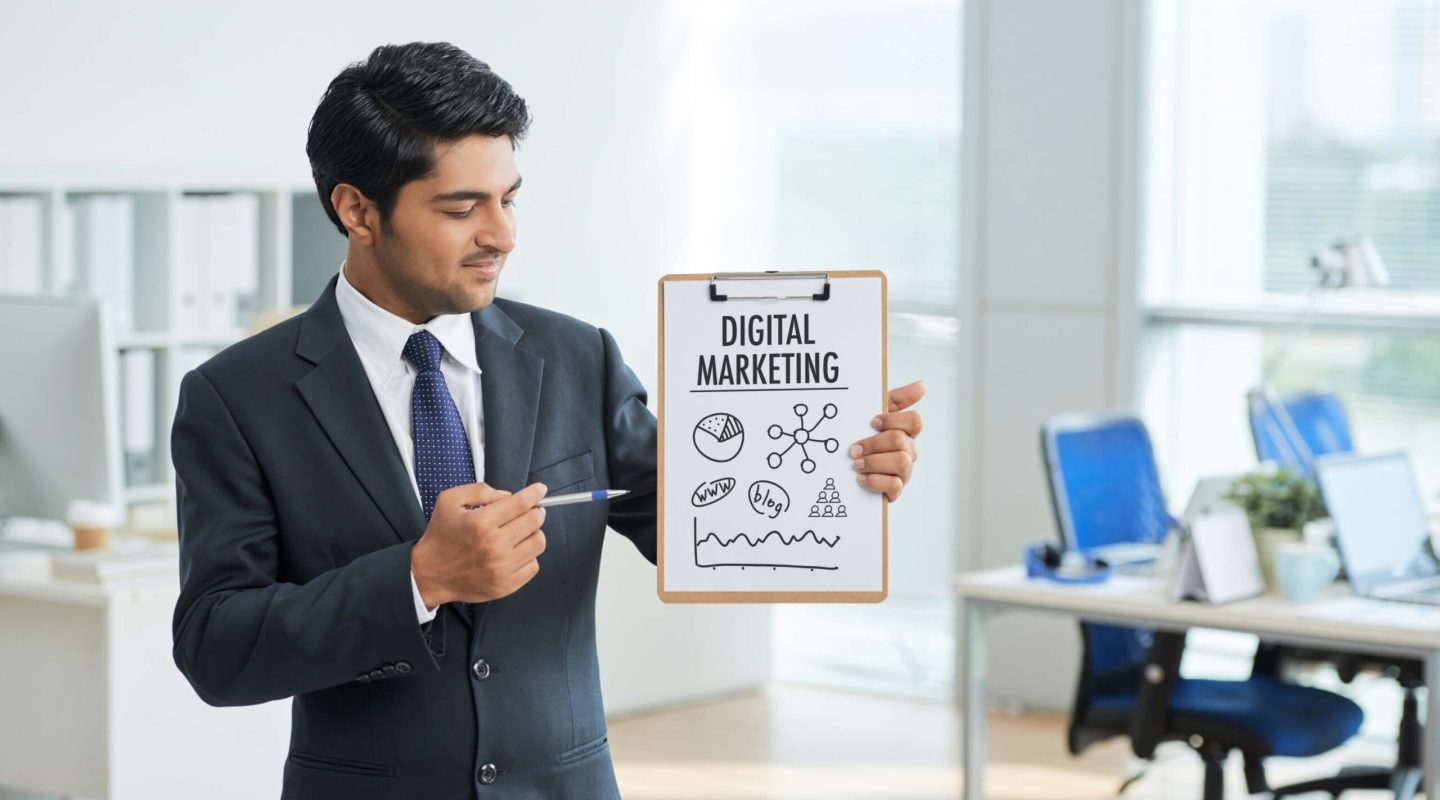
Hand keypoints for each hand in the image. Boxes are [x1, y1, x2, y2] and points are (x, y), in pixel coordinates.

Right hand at [410, 482, 548, 605]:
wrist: (429, 573)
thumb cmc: (441, 536)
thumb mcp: (449, 501)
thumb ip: (480, 491)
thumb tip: (508, 496)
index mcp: (481, 523)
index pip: (521, 503)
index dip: (535, 493)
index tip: (539, 490)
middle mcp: (494, 546)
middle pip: (534, 521)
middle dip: (535, 512)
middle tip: (528, 512)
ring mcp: (501, 568)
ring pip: (538, 543)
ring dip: (533, 533)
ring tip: (520, 533)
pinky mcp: (505, 586)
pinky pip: (533, 566)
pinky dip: (528, 556)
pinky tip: (514, 552)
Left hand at [850, 380, 925, 501]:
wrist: (846, 472)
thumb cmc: (864, 437)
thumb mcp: (874, 415)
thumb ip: (896, 399)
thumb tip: (922, 385)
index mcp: (906, 432)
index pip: (914, 421)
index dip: (894, 420)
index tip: (872, 422)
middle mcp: (909, 451)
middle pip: (902, 441)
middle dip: (874, 443)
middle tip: (854, 448)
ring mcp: (904, 472)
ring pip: (901, 462)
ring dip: (874, 461)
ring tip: (856, 464)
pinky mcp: (896, 491)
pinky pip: (895, 485)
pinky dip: (875, 481)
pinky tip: (860, 478)